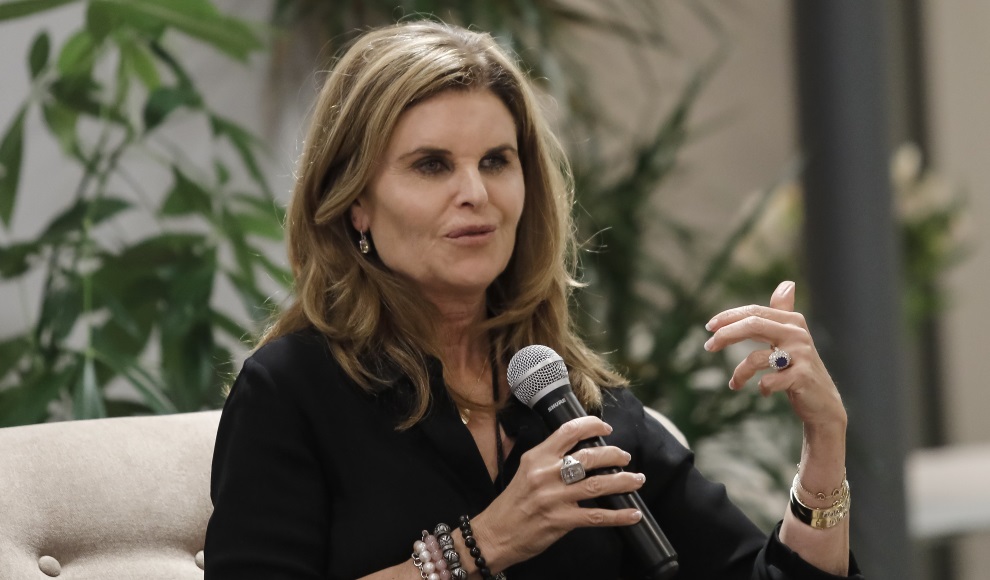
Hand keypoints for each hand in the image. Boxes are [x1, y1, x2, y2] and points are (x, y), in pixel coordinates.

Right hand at [470, 416, 645, 569]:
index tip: (606, 428)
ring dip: (623, 481)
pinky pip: (597, 516)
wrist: (495, 533)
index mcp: (536, 457)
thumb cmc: (513, 503)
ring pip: (598, 484)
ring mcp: (554, 498)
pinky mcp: (561, 520)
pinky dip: (619, 515)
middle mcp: (545, 474)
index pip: (568, 432)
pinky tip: (632, 514)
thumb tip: (580, 450)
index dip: (591, 425)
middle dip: (614, 455)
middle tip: (626, 457)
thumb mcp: (525, 470)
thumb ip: (549, 458)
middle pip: (588, 457)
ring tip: (637, 480)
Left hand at [703, 280, 846, 427]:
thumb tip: (787, 283)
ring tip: (734, 384)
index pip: (754, 312)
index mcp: (792, 321)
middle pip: (753, 325)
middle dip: (726, 335)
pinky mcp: (802, 377)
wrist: (822, 400)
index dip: (729, 317)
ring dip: (739, 373)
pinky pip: (769, 381)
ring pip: (756, 358)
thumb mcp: (791, 337)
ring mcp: (801, 355)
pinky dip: (762, 387)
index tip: (708, 327)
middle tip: (708, 346)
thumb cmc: (800, 366)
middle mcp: (797, 333)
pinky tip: (764, 391)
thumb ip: (783, 312)